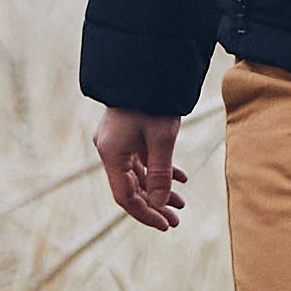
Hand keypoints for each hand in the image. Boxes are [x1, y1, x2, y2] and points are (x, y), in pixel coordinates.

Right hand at [91, 106, 185, 229]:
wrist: (146, 65)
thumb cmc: (153, 100)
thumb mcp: (162, 139)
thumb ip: (159, 174)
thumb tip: (157, 205)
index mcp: (110, 153)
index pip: (125, 196)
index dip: (145, 213)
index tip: (165, 225)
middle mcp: (109, 149)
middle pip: (131, 187)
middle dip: (154, 204)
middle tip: (176, 221)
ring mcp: (117, 142)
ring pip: (137, 174)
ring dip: (159, 188)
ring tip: (181, 203)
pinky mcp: (126, 134)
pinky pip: (141, 160)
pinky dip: (159, 169)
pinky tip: (180, 179)